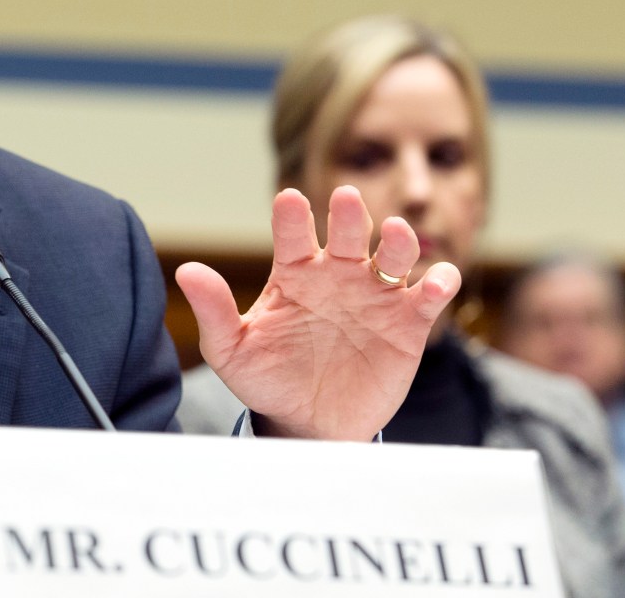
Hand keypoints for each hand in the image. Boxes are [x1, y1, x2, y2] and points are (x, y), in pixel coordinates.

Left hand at [176, 186, 460, 440]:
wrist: (308, 425)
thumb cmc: (266, 378)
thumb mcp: (232, 350)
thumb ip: (214, 311)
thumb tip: (186, 270)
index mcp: (294, 272)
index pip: (294, 234)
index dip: (292, 217)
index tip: (289, 200)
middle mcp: (338, 274)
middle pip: (348, 234)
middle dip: (348, 216)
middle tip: (345, 200)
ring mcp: (375, 295)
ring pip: (394, 254)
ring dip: (400, 241)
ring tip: (394, 233)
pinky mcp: (408, 324)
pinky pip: (428, 296)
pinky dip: (438, 283)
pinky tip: (436, 283)